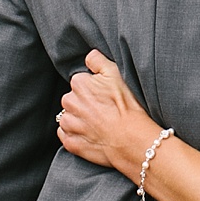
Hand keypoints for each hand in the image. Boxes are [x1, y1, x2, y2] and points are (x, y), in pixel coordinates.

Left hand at [57, 49, 158, 179]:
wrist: (132, 140)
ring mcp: (69, 124)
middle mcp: (69, 102)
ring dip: (80, 120)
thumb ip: (98, 61)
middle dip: (85, 104)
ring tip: (100, 124)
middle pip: (73, 100)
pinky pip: (67, 136)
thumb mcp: (117, 73)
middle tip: (104, 111)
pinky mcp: (71, 143)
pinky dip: (77, 136)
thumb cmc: (128, 106)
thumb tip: (89, 57)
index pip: (81, 82)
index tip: (106, 96)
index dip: (94, 89)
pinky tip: (93, 135)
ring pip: (69, 118)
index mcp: (79, 83)